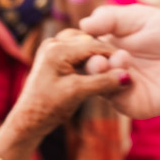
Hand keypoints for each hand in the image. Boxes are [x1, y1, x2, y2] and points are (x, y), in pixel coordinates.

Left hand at [0, 29, 127, 141]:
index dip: (114, 54)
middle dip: (105, 52)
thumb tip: (127, 78)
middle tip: (123, 64)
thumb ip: (102, 83)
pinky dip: (89, 57)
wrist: (28, 119)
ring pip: (84, 44)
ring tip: (110, 68)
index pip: (94, 45)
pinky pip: (77, 50)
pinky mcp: (53, 55)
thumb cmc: (48, 107)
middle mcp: (53, 43)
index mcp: (57, 49)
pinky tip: (97, 69)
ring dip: (97, 54)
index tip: (131, 64)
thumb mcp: (77, 94)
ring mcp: (52, 48)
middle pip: (89, 41)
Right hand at [81, 3, 159, 118]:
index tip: (77, 36)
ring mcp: (118, 87)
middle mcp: (109, 67)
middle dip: (88, 60)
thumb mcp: (138, 17)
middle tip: (97, 52)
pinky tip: (126, 73)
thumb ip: (111, 18)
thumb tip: (82, 23)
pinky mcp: (132, 104)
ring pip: (96, 84)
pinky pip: (115, 99)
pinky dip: (115, 87)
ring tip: (118, 58)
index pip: (82, 46)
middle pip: (85, 67)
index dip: (77, 43)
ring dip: (102, 72)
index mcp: (107, 45)